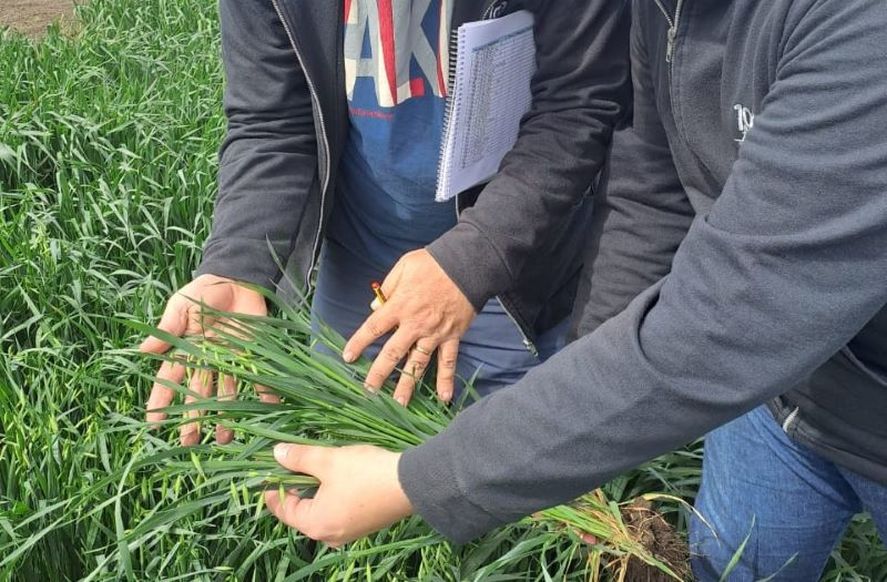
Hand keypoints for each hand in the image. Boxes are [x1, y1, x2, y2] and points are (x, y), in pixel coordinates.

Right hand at [140, 274, 278, 444]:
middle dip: (194, 419)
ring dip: (226, 415)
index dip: (161, 402)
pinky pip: (259, 377)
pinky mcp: (253, 354)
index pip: (170, 380)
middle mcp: (207, 360)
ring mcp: (231, 359)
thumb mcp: (180, 306)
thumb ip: (166, 329)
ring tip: (226, 439)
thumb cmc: (202, 290)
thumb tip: (141, 352)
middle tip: (190, 443)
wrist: (236, 277)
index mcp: (186, 350)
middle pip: (198, 394)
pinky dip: (264, 393)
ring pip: (227, 393)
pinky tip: (268, 409)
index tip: (154, 425)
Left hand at [265, 443, 411, 545]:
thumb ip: (299, 457)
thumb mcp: (328, 459)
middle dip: (296, 486)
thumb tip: (277, 453)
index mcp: (315, 524)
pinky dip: (332, 496)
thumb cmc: (365, 473)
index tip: (270, 468)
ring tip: (317, 465)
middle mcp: (329, 536)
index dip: (272, 487)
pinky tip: (338, 476)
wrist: (411, 483)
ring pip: (321, 511)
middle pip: (301, 512)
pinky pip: (338, 512)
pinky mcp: (363, 525)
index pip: (282, 509)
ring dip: (315, 490)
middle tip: (294, 462)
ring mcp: (348, 533)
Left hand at [342, 249, 475, 405]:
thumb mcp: (404, 266)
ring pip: (418, 363)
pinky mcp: (452, 336)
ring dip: (408, 384)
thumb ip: (387, 288)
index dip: (359, 342)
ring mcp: (434, 333)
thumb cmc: (433, 263)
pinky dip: (446, 379)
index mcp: (400, 306)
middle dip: (379, 373)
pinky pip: (449, 361)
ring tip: (399, 403)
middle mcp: (415, 324)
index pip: (373, 328)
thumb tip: (374, 307)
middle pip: (393, 353)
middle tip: (368, 390)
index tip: (348, 357)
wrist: (467, 265)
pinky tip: (443, 398)